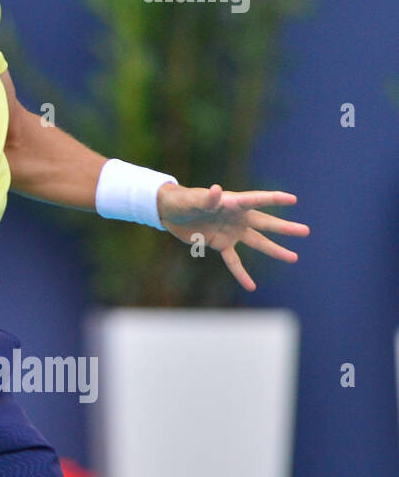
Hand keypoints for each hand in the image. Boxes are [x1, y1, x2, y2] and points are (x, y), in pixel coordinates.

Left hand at [157, 183, 309, 290]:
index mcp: (232, 202)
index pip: (256, 200)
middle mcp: (236, 217)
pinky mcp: (220, 244)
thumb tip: (217, 190)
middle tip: (305, 231)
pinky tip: (252, 286)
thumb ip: (206, 198)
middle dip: (284, 228)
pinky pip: (234, 261)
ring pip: (257, 242)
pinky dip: (241, 273)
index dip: (273, 199)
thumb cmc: (182, 200)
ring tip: (294, 257)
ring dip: (274, 250)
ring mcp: (231, 231)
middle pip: (264, 223)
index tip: (292, 199)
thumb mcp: (192, 200)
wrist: (169, 212)